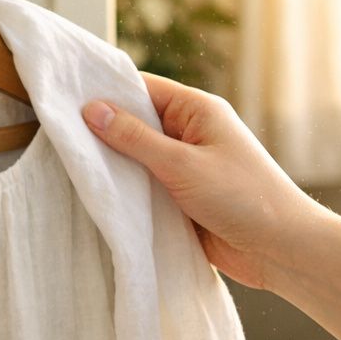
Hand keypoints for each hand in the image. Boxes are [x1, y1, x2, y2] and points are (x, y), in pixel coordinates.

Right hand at [82, 73, 318, 289]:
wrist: (281, 250)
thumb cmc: (243, 198)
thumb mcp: (182, 164)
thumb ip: (134, 138)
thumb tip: (92, 109)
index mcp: (197, 111)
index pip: (142, 88)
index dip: (106, 93)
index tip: (65, 100)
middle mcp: (190, 134)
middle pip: (135, 123)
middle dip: (104, 132)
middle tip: (60, 138)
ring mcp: (185, 167)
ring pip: (136, 159)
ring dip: (114, 166)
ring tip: (71, 167)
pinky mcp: (180, 198)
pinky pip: (144, 188)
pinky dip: (125, 192)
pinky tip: (97, 197)